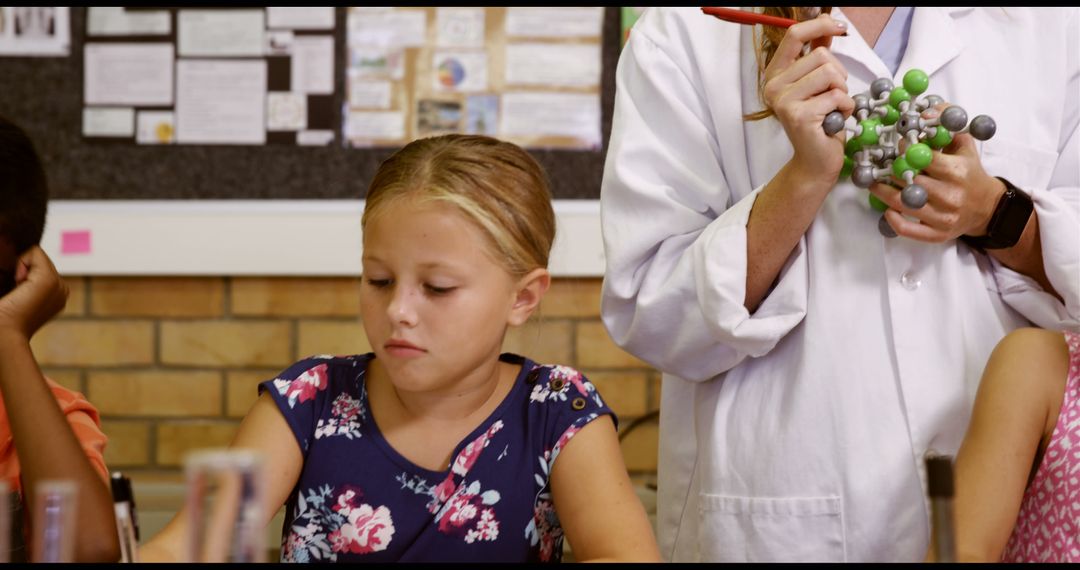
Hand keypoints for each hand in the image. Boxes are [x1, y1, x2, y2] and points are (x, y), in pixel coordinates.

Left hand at [0, 246, 67, 340]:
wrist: (3, 334)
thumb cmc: (3, 320)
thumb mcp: (18, 298)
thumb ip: (24, 283)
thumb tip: (20, 273)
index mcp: (56, 296)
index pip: (41, 269)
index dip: (24, 275)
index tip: (17, 295)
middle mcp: (62, 290)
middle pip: (41, 261)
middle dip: (25, 270)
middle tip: (16, 293)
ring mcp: (59, 285)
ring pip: (38, 257)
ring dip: (22, 268)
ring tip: (18, 291)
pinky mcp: (49, 279)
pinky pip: (35, 252)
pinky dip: (22, 262)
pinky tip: (18, 284)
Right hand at [762, 13, 853, 186]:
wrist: (816, 160)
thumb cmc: (820, 122)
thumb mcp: (817, 84)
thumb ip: (817, 56)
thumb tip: (829, 25)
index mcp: (775, 75)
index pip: (794, 36)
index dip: (820, 25)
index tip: (840, 27)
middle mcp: (773, 87)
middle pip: (821, 55)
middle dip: (838, 74)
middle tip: (832, 96)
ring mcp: (783, 102)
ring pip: (830, 73)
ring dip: (842, 91)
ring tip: (833, 108)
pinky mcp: (799, 116)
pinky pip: (837, 96)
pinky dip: (845, 107)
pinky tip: (835, 120)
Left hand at [868, 124, 1003, 242]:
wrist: (987, 208)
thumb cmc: (970, 173)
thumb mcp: (964, 145)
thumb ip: (946, 124)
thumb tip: (926, 110)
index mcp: (958, 171)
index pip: (923, 158)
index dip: (905, 149)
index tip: (896, 144)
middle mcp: (950, 195)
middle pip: (909, 180)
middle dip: (891, 170)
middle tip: (877, 163)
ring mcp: (943, 217)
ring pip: (903, 203)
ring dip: (882, 192)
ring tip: (872, 181)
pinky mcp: (936, 235)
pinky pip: (907, 230)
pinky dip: (893, 220)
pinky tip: (887, 208)